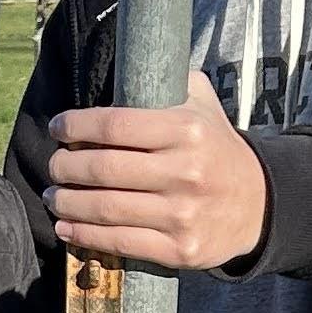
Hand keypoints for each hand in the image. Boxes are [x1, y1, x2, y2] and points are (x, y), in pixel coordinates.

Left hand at [45, 70, 270, 273]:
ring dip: (67, 202)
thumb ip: (169, 82)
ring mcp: (182, 214)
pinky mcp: (180, 250)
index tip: (57, 128)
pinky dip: (84, 236)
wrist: (258, 204)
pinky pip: (120, 243)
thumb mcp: (203, 104)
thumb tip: (125, 62)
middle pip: (103, 169)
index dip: (75, 126)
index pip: (114, 124)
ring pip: (106, 209)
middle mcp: (185, 172)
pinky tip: (67, 227)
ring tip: (53, 196)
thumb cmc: (215, 148)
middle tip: (53, 166)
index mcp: (186, 131)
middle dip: (65, 167)